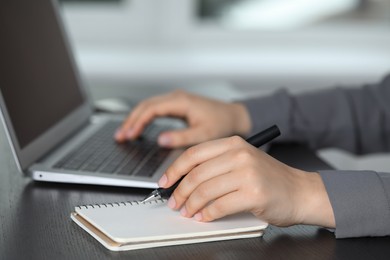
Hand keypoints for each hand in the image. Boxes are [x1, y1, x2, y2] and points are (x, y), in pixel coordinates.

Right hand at [114, 90, 250, 147]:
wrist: (234, 117)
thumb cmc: (222, 124)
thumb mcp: (203, 135)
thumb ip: (181, 137)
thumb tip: (160, 140)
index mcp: (181, 102)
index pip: (151, 109)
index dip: (138, 122)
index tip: (130, 135)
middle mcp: (176, 98)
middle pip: (146, 106)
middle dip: (131, 120)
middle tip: (120, 136)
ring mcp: (176, 100)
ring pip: (148, 106)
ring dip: (135, 119)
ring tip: (124, 134)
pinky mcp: (177, 105)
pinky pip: (155, 110)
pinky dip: (144, 118)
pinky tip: (138, 129)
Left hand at [159, 136, 334, 227]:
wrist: (301, 192)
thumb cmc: (270, 179)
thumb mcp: (242, 161)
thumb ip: (216, 165)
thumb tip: (184, 180)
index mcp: (233, 143)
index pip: (194, 153)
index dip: (174, 169)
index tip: (165, 182)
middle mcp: (240, 154)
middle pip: (197, 173)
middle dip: (180, 191)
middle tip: (174, 202)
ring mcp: (247, 173)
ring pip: (205, 191)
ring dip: (191, 205)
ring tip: (187, 212)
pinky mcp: (254, 194)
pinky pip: (219, 206)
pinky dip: (207, 214)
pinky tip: (203, 217)